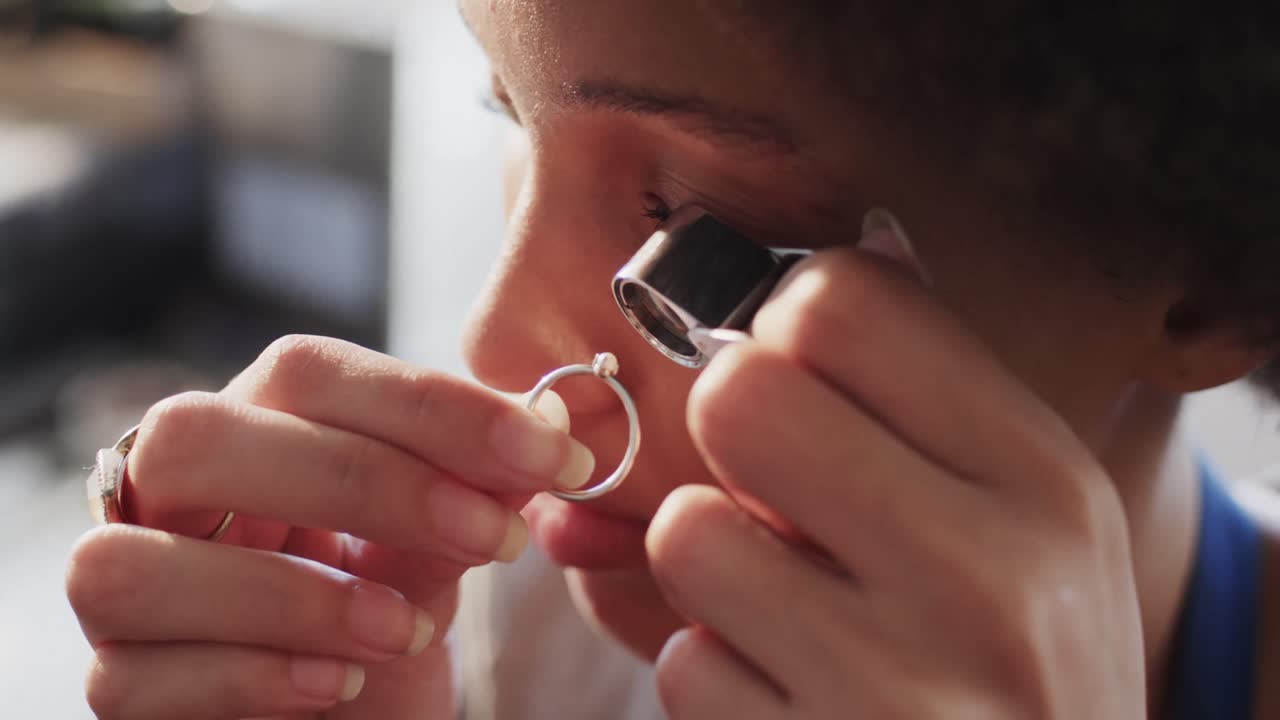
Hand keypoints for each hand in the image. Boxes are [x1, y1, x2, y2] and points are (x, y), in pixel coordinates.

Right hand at [66, 335, 592, 718]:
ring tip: (403, 631)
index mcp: (252, 431)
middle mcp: (165, 495)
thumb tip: (542, 426)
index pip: (307, 373)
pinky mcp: (114, 687)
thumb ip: (465, 499)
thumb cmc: (382, 628)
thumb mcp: (433, 561)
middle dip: (362, 481)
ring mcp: (120, 590)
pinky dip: (249, 679)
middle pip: (197, 437)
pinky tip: (337, 688)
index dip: (431, 405)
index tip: (547, 452)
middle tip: (492, 537)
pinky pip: (129, 678)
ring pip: (130, 564)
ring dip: (290, 596)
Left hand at [646, 234, 1145, 717]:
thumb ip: (911, 401)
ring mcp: (902, 686)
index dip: (784, 325)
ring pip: (687, 532)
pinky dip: (714, 673)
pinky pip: (683, 667)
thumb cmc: (1016, 654)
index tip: (792, 369)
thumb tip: (781, 287)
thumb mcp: (1018, 519)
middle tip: (766, 477)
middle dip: (728, 429)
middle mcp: (987, 573)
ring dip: (711, 565)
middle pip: (743, 392)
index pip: (842, 303)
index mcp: (1040, 475)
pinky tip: (787, 693)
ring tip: (784, 601)